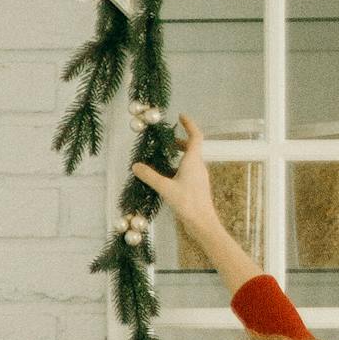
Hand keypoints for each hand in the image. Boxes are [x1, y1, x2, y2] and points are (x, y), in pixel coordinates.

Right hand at [130, 112, 213, 229]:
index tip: (181, 116)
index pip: (195, 136)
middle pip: (192, 148)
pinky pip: (189, 171)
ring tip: (165, 157)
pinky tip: (169, 176)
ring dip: (180, 155)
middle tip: (168, 139)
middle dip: (181, 141)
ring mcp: (199, 177)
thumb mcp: (165, 188)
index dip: (189, 124)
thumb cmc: (188, 203)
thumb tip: (136, 166)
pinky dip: (179, 167)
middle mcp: (198, 166)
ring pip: (191, 160)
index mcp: (193, 161)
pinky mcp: (197, 187)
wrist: (203, 223)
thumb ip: (150, 176)